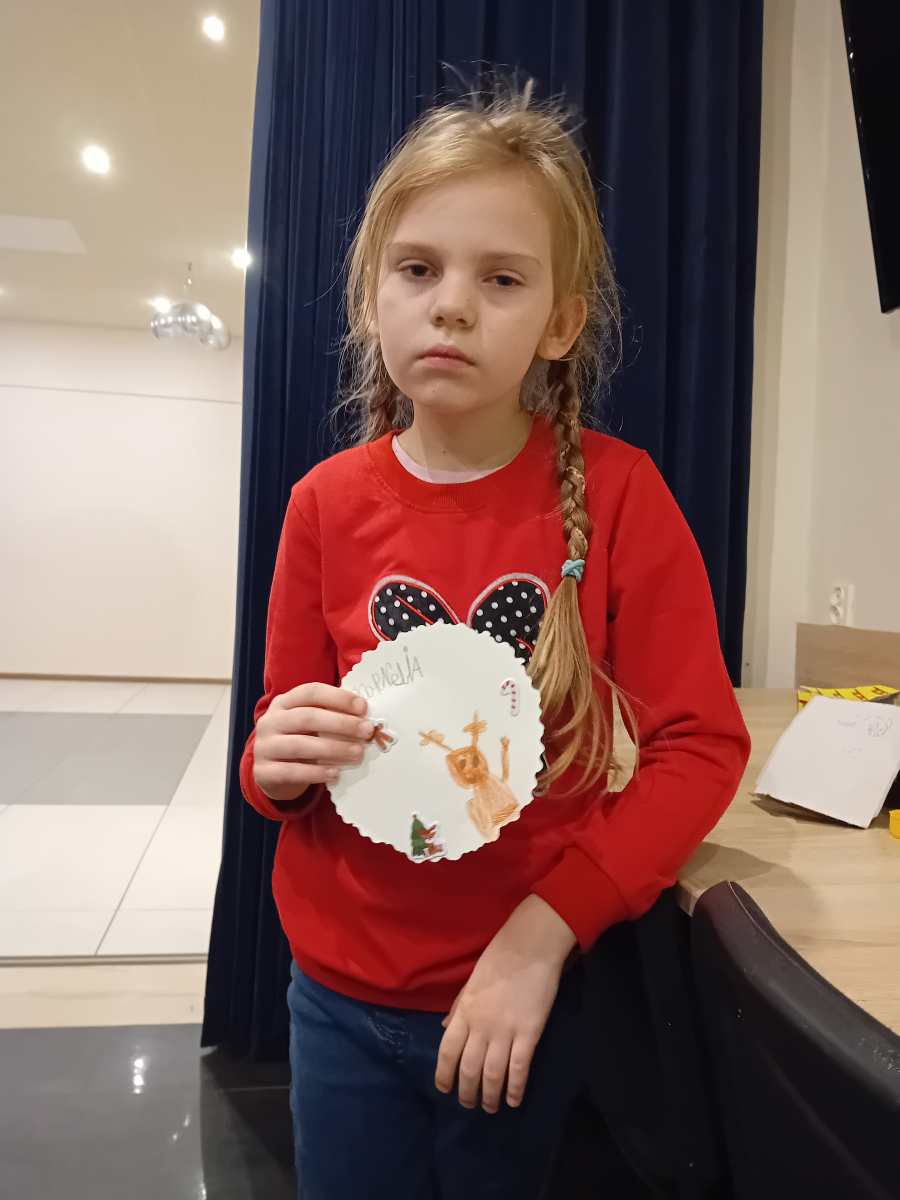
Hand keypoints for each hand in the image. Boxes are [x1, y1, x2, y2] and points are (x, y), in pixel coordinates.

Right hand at [253, 682, 372, 802]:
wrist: (270, 773)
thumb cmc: (298, 741)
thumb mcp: (309, 725)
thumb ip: (330, 718)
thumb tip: (364, 719)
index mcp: (284, 702)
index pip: (311, 692)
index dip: (337, 698)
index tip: (362, 707)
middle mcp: (271, 721)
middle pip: (307, 717)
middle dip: (341, 723)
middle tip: (366, 731)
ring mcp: (264, 746)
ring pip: (300, 745)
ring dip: (333, 748)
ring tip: (357, 753)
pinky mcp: (264, 772)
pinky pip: (291, 771)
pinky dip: (315, 773)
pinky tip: (335, 773)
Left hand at [435, 895, 577, 1112]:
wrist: (530, 947)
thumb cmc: (498, 959)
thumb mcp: (470, 982)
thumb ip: (457, 1008)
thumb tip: (444, 1030)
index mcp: (464, 1012)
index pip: (447, 1051)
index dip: (444, 1074)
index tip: (444, 1089)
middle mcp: (480, 1026)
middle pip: (469, 1068)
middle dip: (467, 1092)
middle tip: (469, 1105)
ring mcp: (505, 1031)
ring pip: (493, 1074)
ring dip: (490, 1096)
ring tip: (491, 1108)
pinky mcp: (529, 1033)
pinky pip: (519, 1068)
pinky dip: (515, 1088)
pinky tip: (514, 1100)